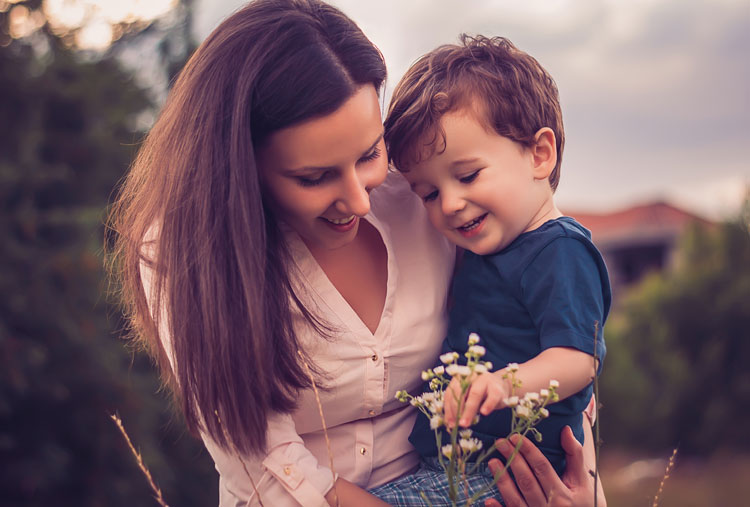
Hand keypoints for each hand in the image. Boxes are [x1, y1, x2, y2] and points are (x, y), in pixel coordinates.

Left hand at [444, 371, 509, 427]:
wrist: (502, 386)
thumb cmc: (481, 394)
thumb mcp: (468, 398)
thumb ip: (459, 407)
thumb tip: (450, 423)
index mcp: (460, 378)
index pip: (450, 393)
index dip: (448, 409)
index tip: (448, 423)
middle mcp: (471, 377)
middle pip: (460, 393)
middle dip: (456, 410)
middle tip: (455, 425)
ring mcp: (485, 380)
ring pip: (474, 395)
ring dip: (468, 411)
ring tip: (465, 423)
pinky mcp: (497, 388)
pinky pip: (492, 398)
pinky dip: (487, 405)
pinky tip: (483, 412)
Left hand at [484, 426, 604, 506]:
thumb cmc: (584, 503)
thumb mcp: (583, 482)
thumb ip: (575, 456)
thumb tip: (566, 430)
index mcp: (563, 495)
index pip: (542, 468)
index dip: (528, 451)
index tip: (515, 437)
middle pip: (527, 481)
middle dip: (513, 460)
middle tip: (499, 443)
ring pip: (516, 500)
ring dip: (502, 481)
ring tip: (492, 462)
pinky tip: (489, 500)